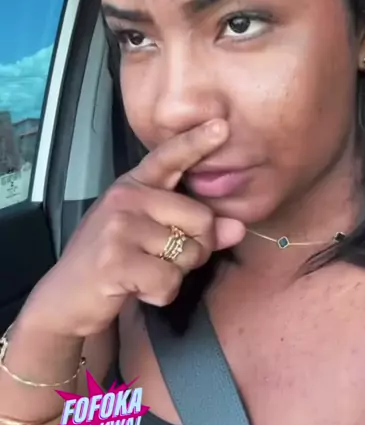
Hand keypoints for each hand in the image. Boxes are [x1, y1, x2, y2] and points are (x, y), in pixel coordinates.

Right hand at [25, 120, 244, 338]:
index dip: (196, 142)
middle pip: (202, 218)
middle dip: (196, 250)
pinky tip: (137, 289)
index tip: (221, 126)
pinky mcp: (116, 260)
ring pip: (189, 254)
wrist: (66, 299)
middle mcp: (126, 198)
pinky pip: (169, 281)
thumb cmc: (113, 263)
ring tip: (145, 273)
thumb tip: (238, 228)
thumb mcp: (152, 238)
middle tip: (164, 261)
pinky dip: (161, 294)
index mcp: (134, 186)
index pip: (169, 157)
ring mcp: (119, 227)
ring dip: (175, 275)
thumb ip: (194, 229)